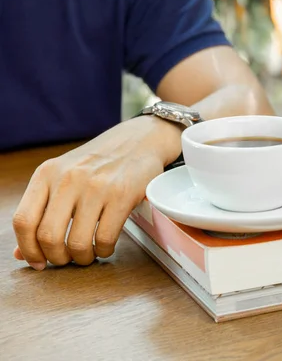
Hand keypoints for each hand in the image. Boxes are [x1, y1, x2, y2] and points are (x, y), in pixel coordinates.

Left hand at [12, 116, 180, 269]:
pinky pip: (105, 238)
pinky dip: (103, 250)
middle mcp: (68, 179)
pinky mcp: (122, 195)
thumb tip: (20, 253)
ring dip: (82, 257)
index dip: (27, 249)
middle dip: (57, 258)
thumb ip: (42, 211)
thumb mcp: (64, 177)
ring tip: (88, 254)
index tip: (38, 262)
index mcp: (47, 174)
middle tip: (66, 260)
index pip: (23, 220)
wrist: (138, 141)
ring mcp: (96, 187)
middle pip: (48, 236)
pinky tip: (105, 245)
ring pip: (77, 242)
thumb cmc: (99, 163)